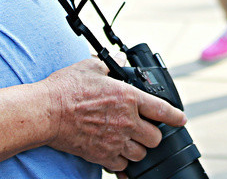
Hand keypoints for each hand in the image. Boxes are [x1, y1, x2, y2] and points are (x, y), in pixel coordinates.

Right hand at [40, 58, 187, 173]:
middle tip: (145, 129)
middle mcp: (126, 121)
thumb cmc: (66, 89)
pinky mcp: (102, 156)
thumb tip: (118, 59)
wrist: (46, 113)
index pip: (163, 110)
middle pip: (155, 138)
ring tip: (130, 141)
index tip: (180, 119)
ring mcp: (115, 141)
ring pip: (141, 154)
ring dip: (138, 149)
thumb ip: (110, 63)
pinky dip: (121, 162)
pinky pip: (122, 166)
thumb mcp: (91, 66)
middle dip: (153, 134)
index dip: (176, 116)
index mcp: (128, 98)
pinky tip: (116, 154)